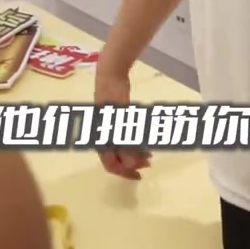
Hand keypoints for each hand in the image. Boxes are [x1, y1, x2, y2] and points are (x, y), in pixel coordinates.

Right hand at [95, 59, 150, 180]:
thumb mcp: (122, 118)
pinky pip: (123, 137)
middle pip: (116, 158)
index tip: (140, 174)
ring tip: (149, 153)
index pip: (110, 164)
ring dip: (134, 153)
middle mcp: (102, 136)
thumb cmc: (114, 95)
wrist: (110, 74)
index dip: (125, 172)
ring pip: (120, 148)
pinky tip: (143, 140)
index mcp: (100, 138)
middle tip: (149, 162)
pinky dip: (133, 142)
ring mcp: (107, 128)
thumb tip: (131, 164)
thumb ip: (127, 140)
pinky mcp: (114, 120)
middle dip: (132, 162)